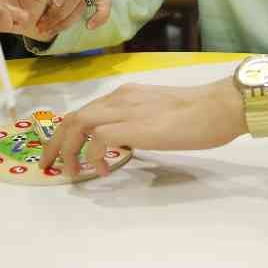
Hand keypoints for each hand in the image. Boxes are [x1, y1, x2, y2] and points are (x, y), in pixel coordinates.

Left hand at [38, 76, 244, 177]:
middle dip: (55, 143)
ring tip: (69, 172)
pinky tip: (103, 171)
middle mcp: (119, 98)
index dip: (67, 133)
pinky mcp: (134, 126)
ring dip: (67, 150)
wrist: (219, 106)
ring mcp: (125, 110)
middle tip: (49, 166)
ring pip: (78, 125)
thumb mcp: (159, 116)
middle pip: (72, 117)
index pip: (85, 111)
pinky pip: (98, 140)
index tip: (61, 153)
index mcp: (126, 95)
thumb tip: (125, 143)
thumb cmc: (199, 114)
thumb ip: (138, 124)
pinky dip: (93, 157)